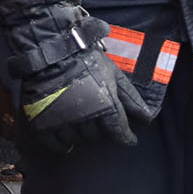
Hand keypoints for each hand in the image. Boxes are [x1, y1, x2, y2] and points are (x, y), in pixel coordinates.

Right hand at [0, 0, 145, 153]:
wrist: (53, 49)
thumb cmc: (87, 59)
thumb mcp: (114, 74)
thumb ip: (131, 97)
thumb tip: (148, 117)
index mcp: (106, 107)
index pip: (120, 133)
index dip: (126, 137)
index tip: (128, 138)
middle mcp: (86, 119)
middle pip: (98, 137)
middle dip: (100, 129)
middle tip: (98, 119)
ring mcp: (64, 122)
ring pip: (78, 140)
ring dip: (82, 134)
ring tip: (81, 121)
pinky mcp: (44, 123)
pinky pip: (57, 144)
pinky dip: (63, 143)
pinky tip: (66, 134)